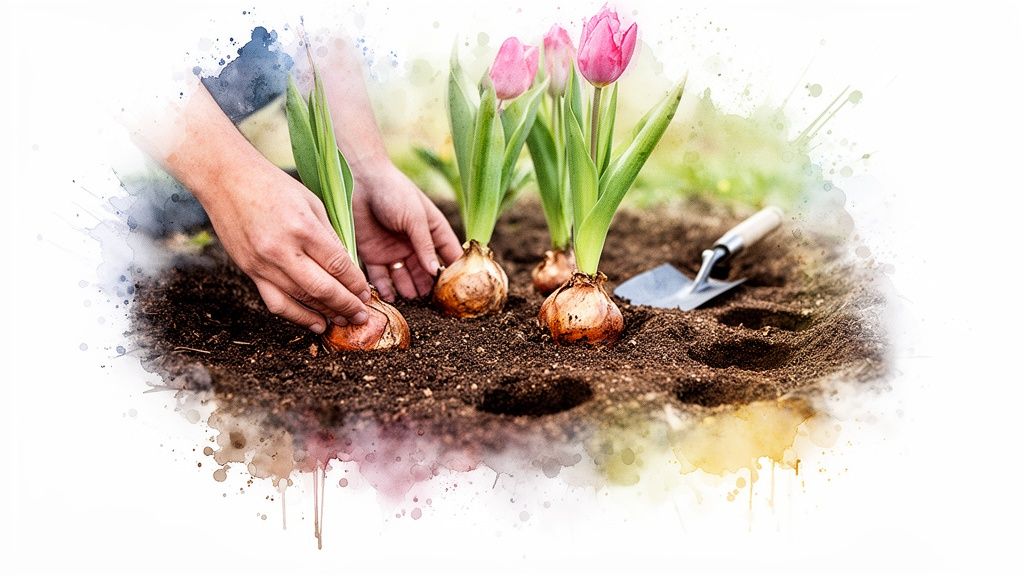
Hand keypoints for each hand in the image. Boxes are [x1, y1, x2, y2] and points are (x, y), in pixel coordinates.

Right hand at [203, 162, 371, 332]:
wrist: (226, 180)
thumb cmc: (273, 185)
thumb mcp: (312, 202)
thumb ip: (330, 235)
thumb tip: (347, 267)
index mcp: (303, 228)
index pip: (338, 265)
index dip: (355, 284)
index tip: (366, 294)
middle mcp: (282, 250)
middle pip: (323, 289)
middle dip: (347, 306)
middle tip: (362, 315)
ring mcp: (263, 264)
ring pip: (301, 300)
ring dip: (326, 314)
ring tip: (344, 320)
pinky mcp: (250, 271)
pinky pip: (277, 303)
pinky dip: (298, 317)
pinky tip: (316, 323)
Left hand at [353, 164, 461, 300]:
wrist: (360, 180)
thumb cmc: (393, 191)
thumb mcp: (415, 217)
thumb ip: (424, 245)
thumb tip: (435, 271)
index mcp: (432, 231)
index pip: (448, 254)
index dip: (454, 271)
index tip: (458, 289)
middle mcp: (415, 244)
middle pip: (425, 271)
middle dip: (428, 286)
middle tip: (431, 302)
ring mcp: (394, 251)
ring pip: (404, 277)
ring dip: (408, 289)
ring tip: (412, 299)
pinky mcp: (373, 255)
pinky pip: (381, 276)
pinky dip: (385, 288)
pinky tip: (391, 297)